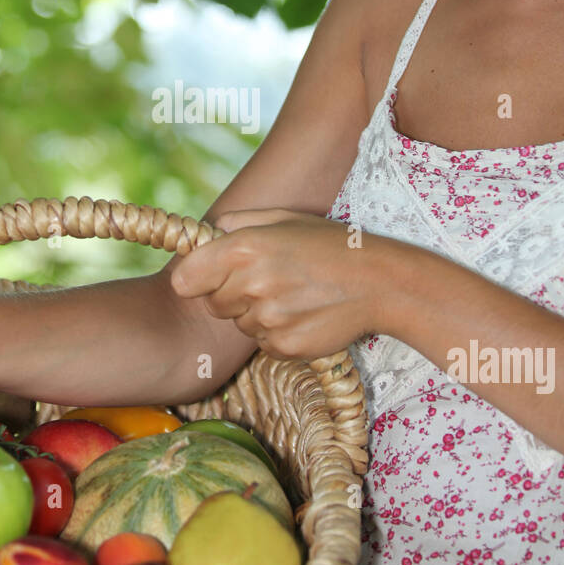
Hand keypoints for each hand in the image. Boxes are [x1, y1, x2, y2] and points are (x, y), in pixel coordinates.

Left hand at [169, 208, 390, 360]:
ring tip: (292, 296)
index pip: (185, 279)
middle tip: (267, 281)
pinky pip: (263, 344)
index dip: (196, 278)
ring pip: (240, 325)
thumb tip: (210, 231)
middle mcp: (252, 285)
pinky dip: (277, 334)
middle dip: (232, 295)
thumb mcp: (285, 218)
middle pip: (213, 304)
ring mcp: (269, 320)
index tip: (209, 276)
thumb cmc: (331, 245)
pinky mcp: (285, 346)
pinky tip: (302, 315)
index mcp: (244, 248)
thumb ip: (240, 222)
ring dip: (257, 314)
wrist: (378, 282)